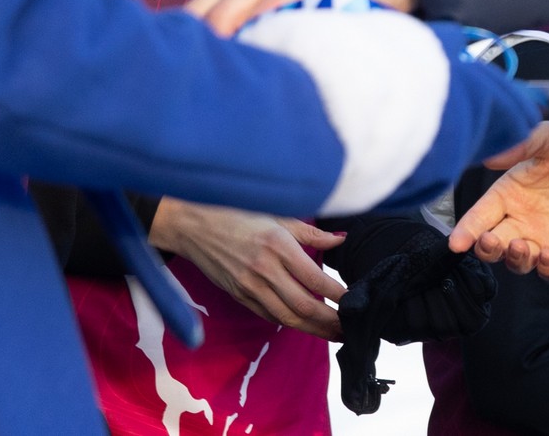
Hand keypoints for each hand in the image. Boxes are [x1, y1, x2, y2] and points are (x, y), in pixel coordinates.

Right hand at [147, 199, 347, 337]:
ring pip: (287, 317)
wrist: (194, 226)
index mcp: (277, 244)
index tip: (354, 300)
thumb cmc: (237, 213)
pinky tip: (305, 324)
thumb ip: (311, 232)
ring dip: (313, 329)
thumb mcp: (276, 215)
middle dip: (330, 321)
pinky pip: (269, 315)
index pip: (315, 279)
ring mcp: (250, 286)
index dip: (338, 294)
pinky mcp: (240, 296)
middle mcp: (264, 269)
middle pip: (304, 306)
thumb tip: (340, 240)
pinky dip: (290, 322)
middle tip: (351, 328)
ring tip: (334, 333)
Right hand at [449, 119, 548, 278]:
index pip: (479, 215)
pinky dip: (544, 268)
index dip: (466, 230)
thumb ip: (521, 144)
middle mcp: (521, 216)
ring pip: (517, 260)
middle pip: (492, 243)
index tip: (456, 243)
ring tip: (521, 246)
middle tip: (490, 242)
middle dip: (486, 249)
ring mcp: (543, 235)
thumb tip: (488, 156)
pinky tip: (547, 254)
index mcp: (509, 191)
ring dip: (514, 260)